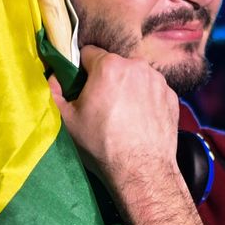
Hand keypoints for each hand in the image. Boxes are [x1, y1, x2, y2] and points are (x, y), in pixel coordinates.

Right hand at [49, 45, 212, 224]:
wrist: (142, 171)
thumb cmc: (101, 145)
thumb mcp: (67, 121)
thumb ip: (54, 92)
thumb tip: (52, 77)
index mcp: (108, 66)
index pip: (88, 53)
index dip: (81, 70)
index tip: (80, 87)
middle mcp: (136, 66)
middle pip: (113, 64)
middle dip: (105, 79)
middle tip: (100, 105)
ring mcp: (157, 80)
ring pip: (135, 76)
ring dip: (127, 87)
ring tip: (122, 115)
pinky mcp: (171, 96)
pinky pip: (152, 90)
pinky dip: (145, 99)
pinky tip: (139, 120)